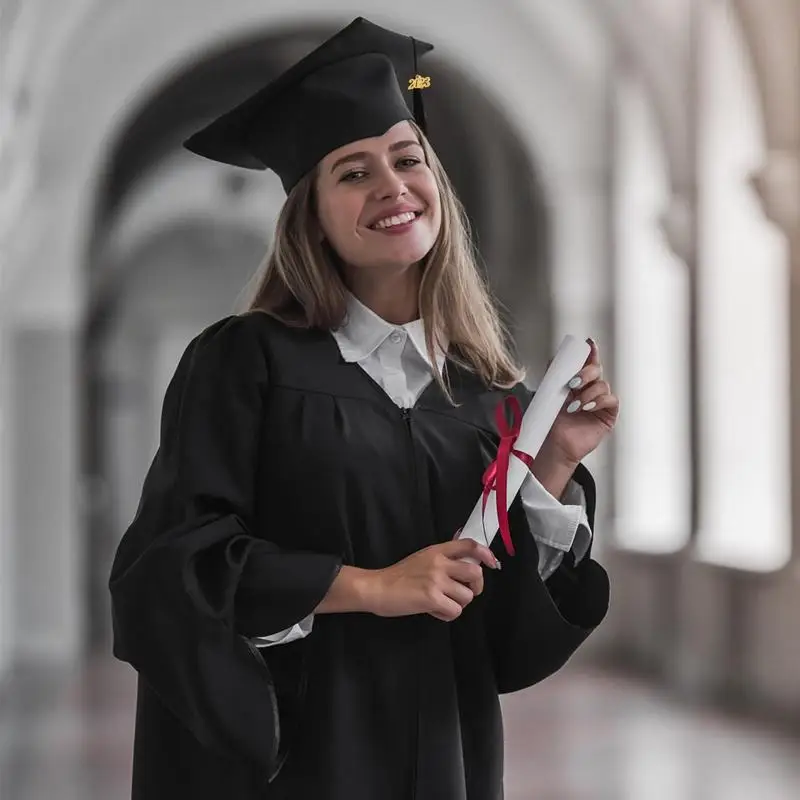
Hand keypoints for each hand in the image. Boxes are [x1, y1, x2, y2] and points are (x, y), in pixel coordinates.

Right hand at [366, 539, 499, 621]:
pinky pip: (455, 611)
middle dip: (476, 587)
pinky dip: (447, 615)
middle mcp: (440, 563)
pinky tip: (434, 611)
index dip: (485, 553)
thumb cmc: (399, 575)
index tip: (492, 563)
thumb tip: (465, 560)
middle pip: (476, 574)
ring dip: (457, 603)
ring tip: (441, 603)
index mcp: (438, 551)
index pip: (468, 545)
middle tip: (465, 592)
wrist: (378, 588)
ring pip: (467, 596)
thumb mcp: (422, 558)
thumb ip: (443, 558)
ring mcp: (436, 580)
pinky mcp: (432, 598)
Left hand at [542, 337, 619, 465]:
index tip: (588, 344)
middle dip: (585, 373)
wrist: (554, 444)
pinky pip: (611, 400)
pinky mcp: (608, 415)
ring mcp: (600, 402)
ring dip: (588, 392)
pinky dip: (599, 401)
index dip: (590, 352)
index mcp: (577, 382)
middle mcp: (590, 389)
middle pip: (597, 370)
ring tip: (574, 405)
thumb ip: (554, 377)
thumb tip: (554, 359)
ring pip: (603, 385)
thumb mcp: (549, 395)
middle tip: (572, 383)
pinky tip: (587, 408)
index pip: (586, 363)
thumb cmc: (551, 422)